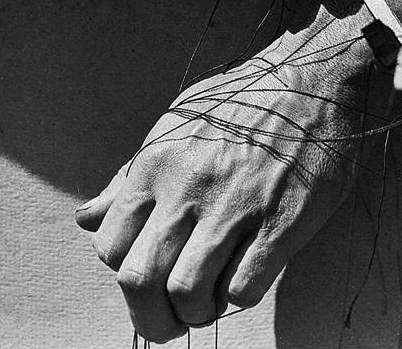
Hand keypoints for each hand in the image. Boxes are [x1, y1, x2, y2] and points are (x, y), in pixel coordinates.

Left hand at [74, 0, 396, 342]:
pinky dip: (238, 297)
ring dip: (196, 312)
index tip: (150, 276)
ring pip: (187, 292)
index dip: (126, 273)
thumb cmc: (243, 102)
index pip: (110, 247)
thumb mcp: (175, 125)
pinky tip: (246, 276)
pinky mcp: (280, 223)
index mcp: (155, 165)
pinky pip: (243, 288)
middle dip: (150, 317)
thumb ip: (129, 177)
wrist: (313, 81)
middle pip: (139, 280)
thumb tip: (88, 218)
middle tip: (170, 320)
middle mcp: (186, 189)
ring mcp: (234, 208)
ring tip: (210, 302)